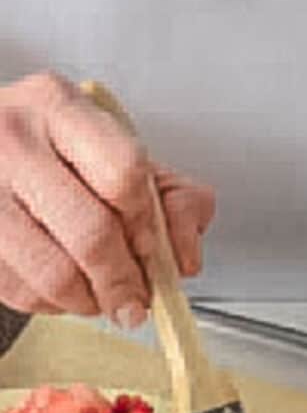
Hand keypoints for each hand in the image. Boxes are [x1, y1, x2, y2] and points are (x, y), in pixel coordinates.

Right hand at [0, 72, 214, 325]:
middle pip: (92, 233)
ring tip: (101, 297)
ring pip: (55, 274)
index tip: (154, 250)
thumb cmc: (55, 156)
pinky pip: (21, 291)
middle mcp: (13, 139)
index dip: (147, 226)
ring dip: (90, 301)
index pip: (124, 174)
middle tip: (136, 299)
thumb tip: (184, 257)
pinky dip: (52, 305)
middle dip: (125, 281)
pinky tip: (61, 289)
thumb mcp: (119, 157)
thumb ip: (172, 197)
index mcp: (59, 107)